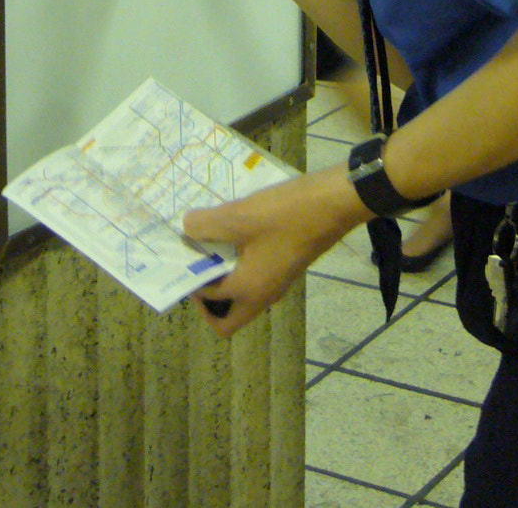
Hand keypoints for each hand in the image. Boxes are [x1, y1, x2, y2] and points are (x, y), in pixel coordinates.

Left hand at [183, 166, 365, 336]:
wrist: (335, 201)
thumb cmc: (285, 215)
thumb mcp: (238, 216)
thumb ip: (205, 225)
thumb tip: (186, 229)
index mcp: (250, 292)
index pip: (211, 306)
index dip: (192, 284)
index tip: (182, 258)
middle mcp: (265, 295)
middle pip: (230, 316)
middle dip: (209, 296)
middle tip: (199, 263)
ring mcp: (279, 281)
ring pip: (243, 294)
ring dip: (226, 275)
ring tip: (214, 242)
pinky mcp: (288, 265)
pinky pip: (256, 275)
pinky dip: (242, 262)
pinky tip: (238, 230)